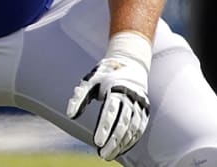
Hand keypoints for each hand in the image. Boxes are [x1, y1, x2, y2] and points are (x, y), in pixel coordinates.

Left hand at [66, 32, 151, 160]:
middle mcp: (131, 96)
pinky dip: (132, 140)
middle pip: (123, 123)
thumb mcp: (90, 81)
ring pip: (133, 128)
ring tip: (109, 155)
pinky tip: (122, 149)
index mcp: (117, 87)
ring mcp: (140, 103)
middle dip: (114, 141)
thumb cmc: (105, 74)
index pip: (111, 111)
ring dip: (123, 144)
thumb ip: (80, 97)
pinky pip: (140, 128)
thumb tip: (70, 115)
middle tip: (103, 155)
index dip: (104, 127)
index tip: (97, 142)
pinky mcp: (145, 109)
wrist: (130, 62)